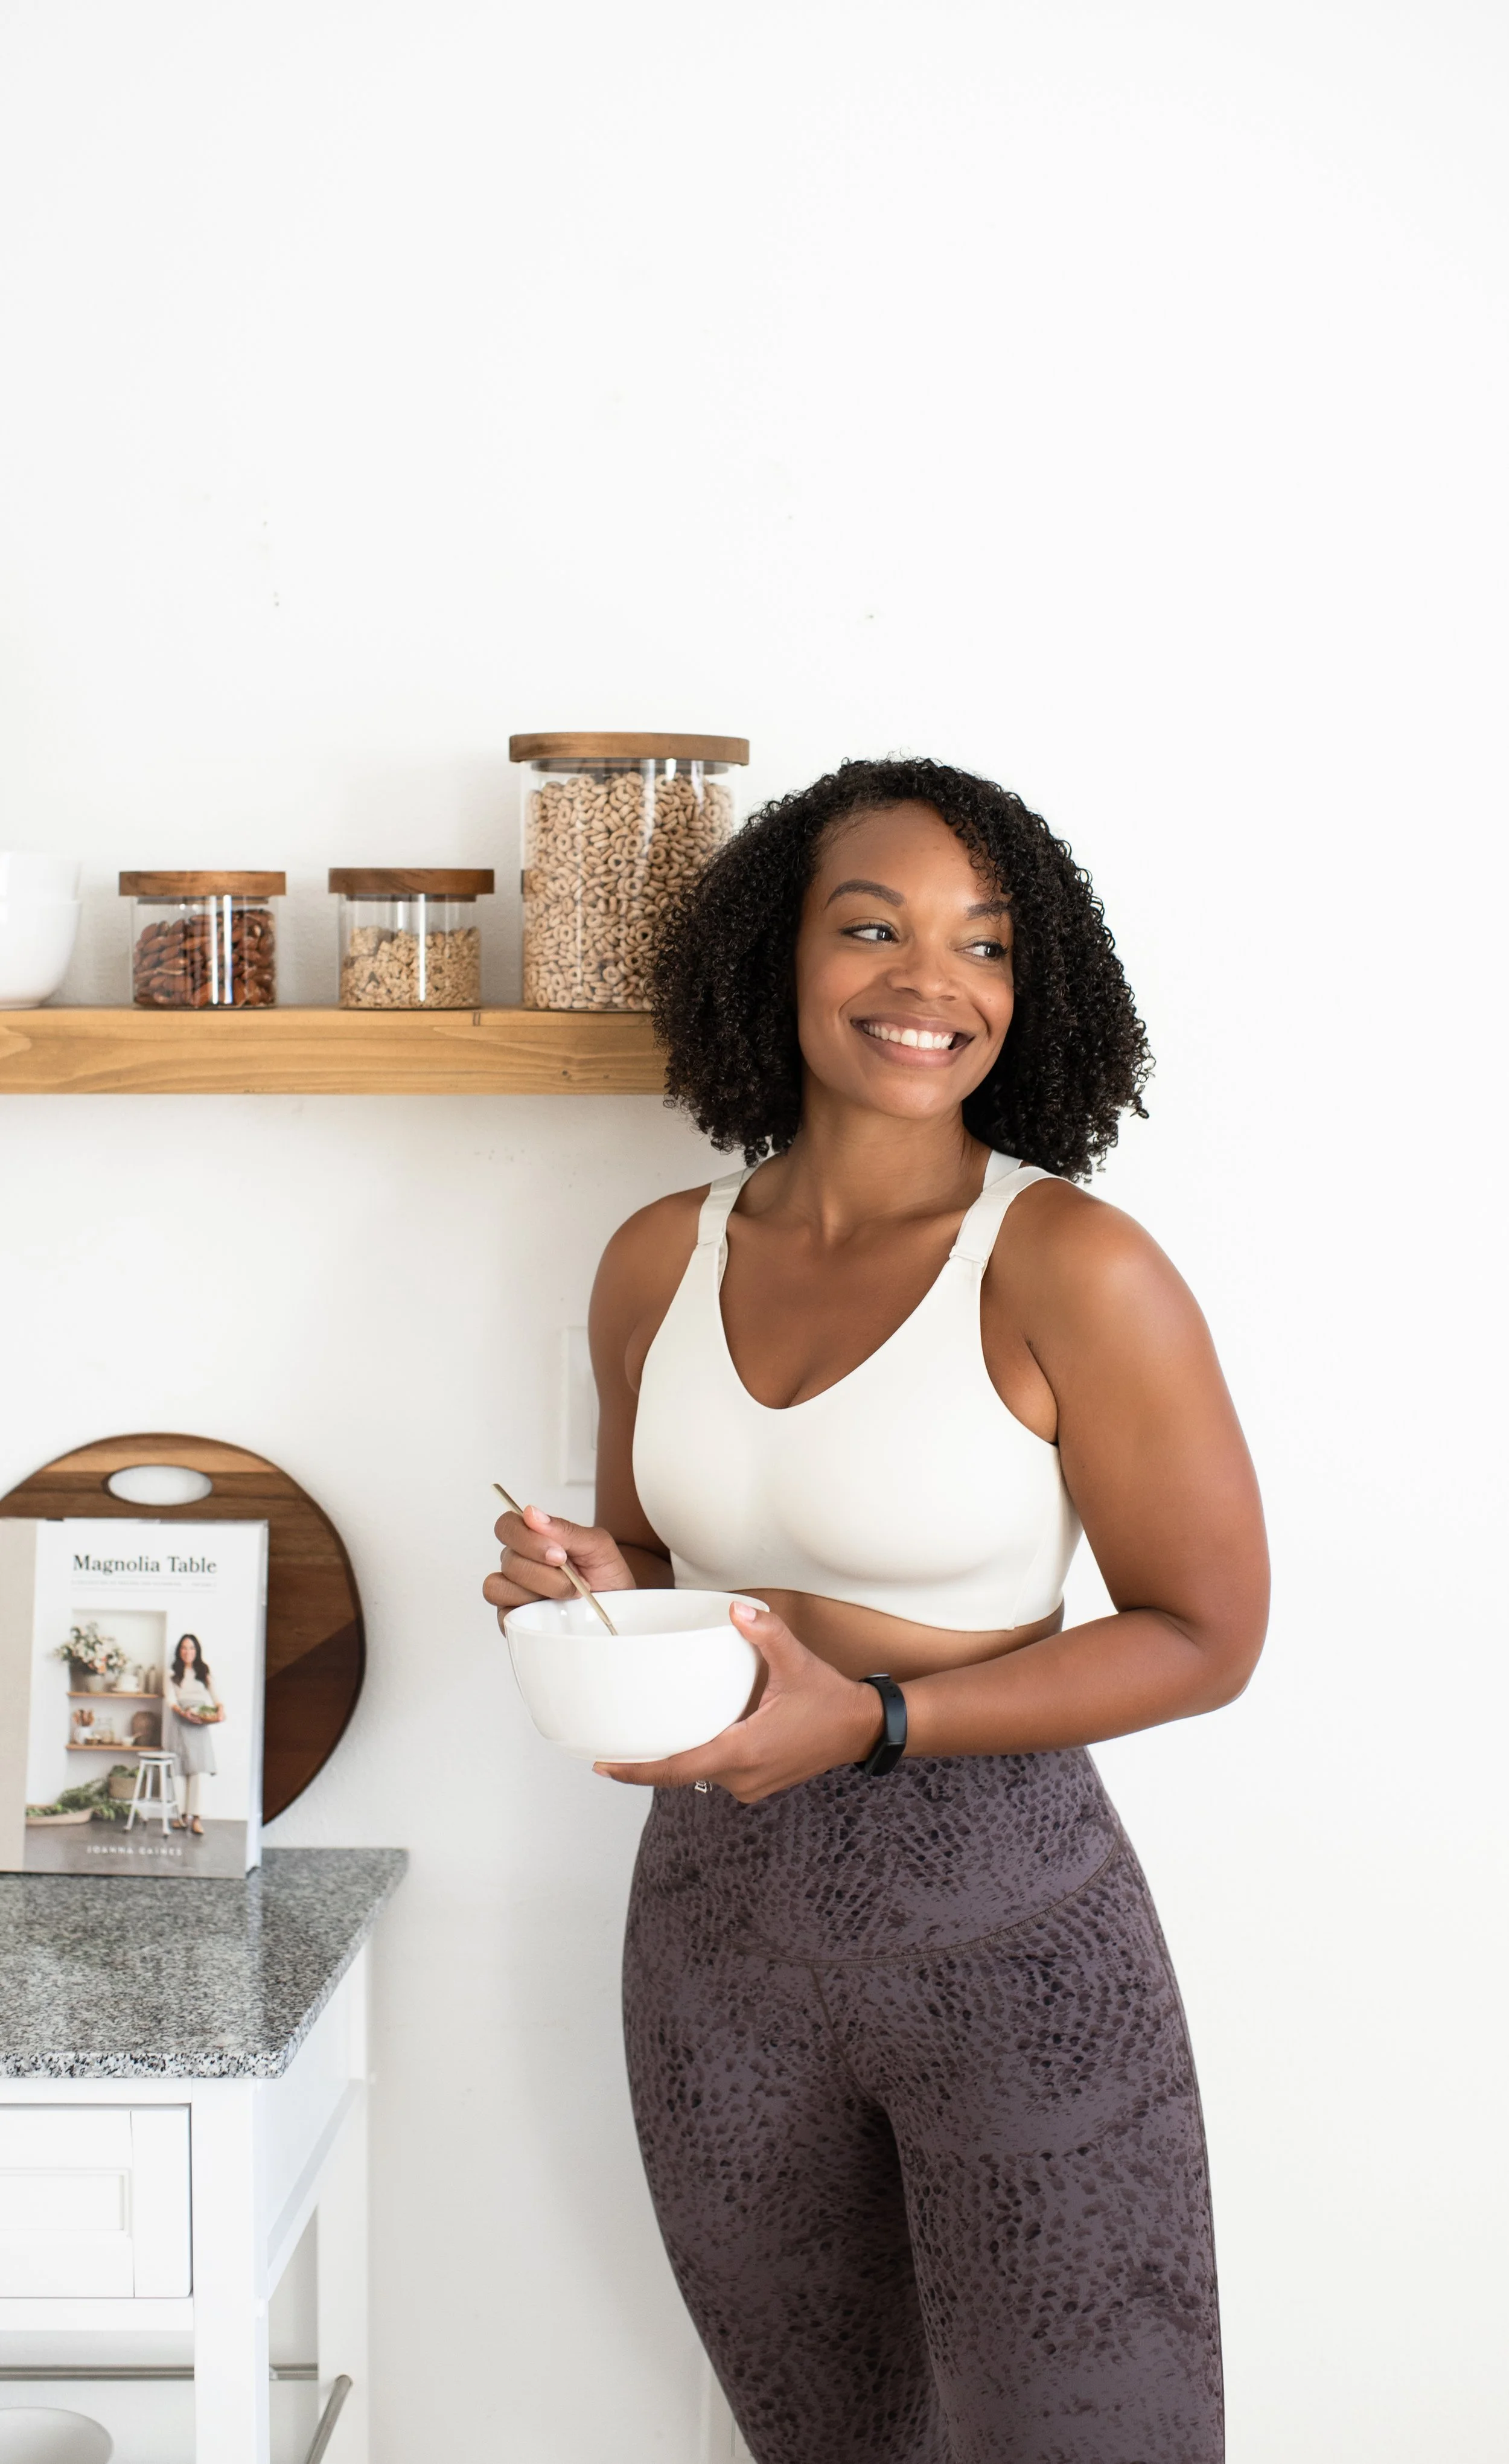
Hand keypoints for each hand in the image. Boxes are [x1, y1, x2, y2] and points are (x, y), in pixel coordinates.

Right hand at [483, 1504, 634, 1624]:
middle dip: (547, 1573)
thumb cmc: (606, 1574)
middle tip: (575, 1579)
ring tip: (569, 1596)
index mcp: (533, 1538)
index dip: (527, 1539)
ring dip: (542, 1593)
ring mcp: (514, 1590)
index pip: (507, 1526)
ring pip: (502, 1587)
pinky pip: (503, 1614)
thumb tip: (532, 1513)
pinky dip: (529, 1613)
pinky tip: (552, 1611)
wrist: (620, 1607)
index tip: (559, 1553)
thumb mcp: (597, 1546)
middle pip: (509, 1561)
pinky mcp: (513, 1618)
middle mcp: (519, 1562)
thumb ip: (565, 1529)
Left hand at [595, 1601, 885, 1802]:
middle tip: (611, 1747)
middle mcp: (742, 1777)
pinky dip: (699, 1758)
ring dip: (676, 1759)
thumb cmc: (829, 1699)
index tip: (604, 1766)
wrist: (860, 1729)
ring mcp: (750, 1786)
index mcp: (743, 1751)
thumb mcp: (797, 1662)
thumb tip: (736, 1609)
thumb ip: (766, 1633)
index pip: (678, 1767)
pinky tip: (688, 1739)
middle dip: (648, 1762)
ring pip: (699, 1774)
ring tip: (644, 1739)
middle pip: (681, 1773)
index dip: (637, 1770)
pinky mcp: (757, 1784)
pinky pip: (717, 1773)